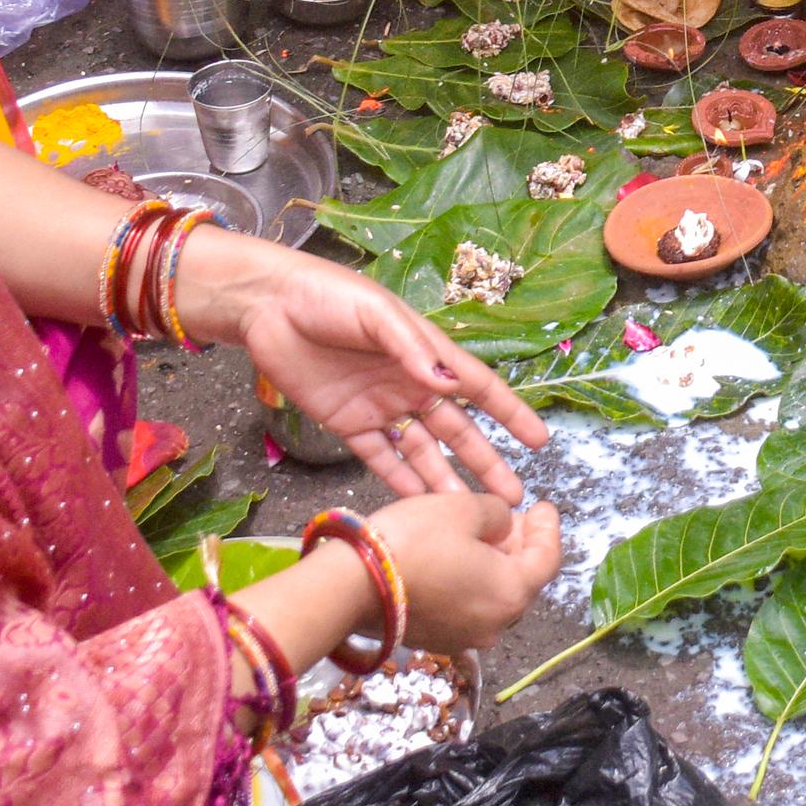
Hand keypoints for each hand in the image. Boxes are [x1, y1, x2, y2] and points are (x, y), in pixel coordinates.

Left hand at [185, 232, 551, 499]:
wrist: (266, 305)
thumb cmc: (327, 295)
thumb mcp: (377, 314)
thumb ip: (412, 349)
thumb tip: (451, 386)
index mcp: (425, 353)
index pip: (479, 387)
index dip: (510, 413)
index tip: (538, 440)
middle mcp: (410, 384)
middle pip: (457, 430)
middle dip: (485, 461)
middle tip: (511, 496)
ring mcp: (380, 407)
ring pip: (422, 451)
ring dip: (444, 479)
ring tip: (466, 510)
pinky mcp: (346, 423)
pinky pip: (380, 457)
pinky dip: (399, 480)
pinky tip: (418, 503)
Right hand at [368, 490, 565, 656]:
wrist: (350, 587)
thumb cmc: (415, 541)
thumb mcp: (463, 509)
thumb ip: (498, 513)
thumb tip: (503, 525)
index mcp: (512, 593)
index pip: (548, 559)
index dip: (549, 528)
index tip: (544, 506)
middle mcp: (496, 625)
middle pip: (522, 581)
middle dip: (521, 546)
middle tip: (514, 518)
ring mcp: (465, 638)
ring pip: (493, 596)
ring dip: (495, 565)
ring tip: (484, 535)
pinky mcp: (437, 640)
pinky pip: (467, 608)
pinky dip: (471, 583)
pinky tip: (457, 560)